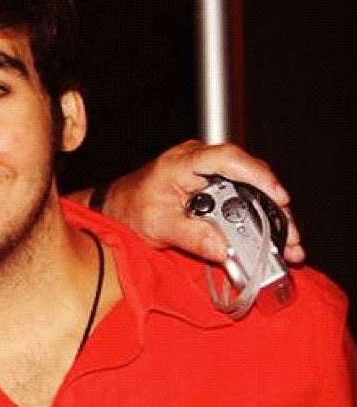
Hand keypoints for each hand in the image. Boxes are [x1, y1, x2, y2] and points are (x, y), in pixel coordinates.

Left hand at [101, 140, 304, 263]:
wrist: (118, 208)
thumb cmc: (131, 209)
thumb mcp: (158, 226)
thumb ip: (190, 237)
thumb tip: (223, 249)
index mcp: (182, 162)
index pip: (226, 158)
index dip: (256, 175)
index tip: (277, 196)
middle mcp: (199, 161)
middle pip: (247, 175)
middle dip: (273, 206)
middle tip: (289, 236)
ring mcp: (207, 172)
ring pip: (248, 187)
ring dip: (269, 215)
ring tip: (287, 244)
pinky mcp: (211, 186)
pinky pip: (240, 197)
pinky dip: (256, 217)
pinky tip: (271, 238)